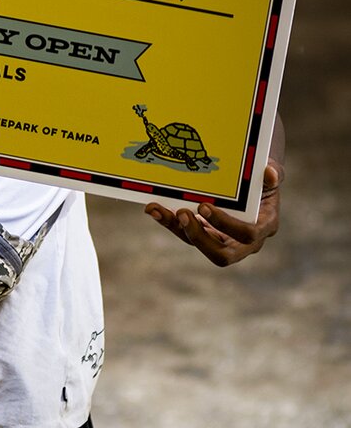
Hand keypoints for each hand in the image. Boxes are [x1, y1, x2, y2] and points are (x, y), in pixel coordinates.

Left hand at [145, 160, 282, 266]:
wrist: (252, 187)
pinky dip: (169, 221)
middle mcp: (243, 242)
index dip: (225, 224)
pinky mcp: (205, 235)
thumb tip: (270, 173)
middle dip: (198, 237)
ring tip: (156, 209)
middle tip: (183, 214)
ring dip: (176, 227)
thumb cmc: (263, 181)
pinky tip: (153, 208)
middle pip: (220, 254)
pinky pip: (186, 233)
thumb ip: (273, 175)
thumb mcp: (270, 175)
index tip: (204, 207)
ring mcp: (222, 241)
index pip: (247, 235)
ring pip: (198, 244)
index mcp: (263, 227)